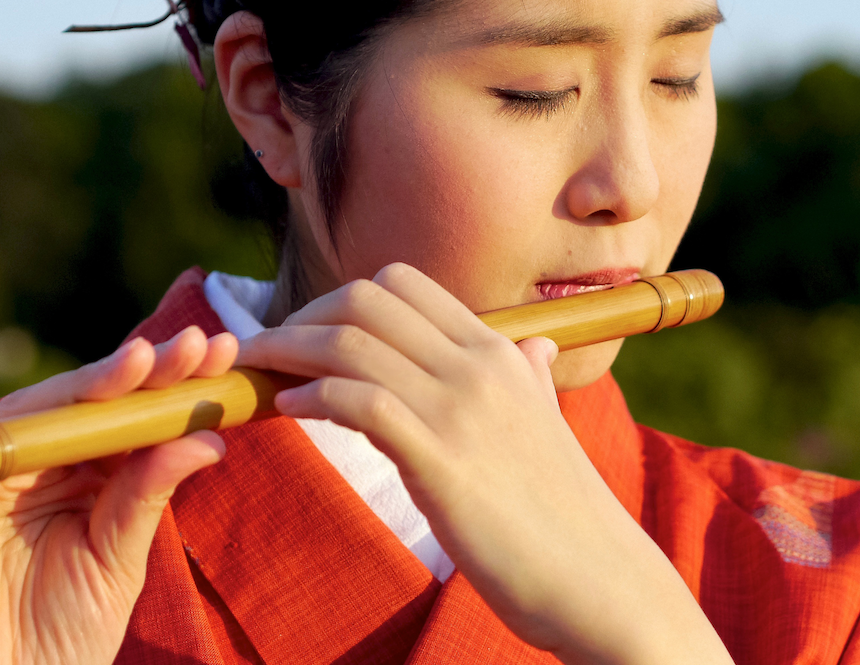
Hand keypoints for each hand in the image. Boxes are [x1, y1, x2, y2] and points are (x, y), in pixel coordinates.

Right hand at [0, 325, 237, 664]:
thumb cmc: (64, 634)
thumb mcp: (117, 559)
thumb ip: (147, 495)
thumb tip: (209, 436)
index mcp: (88, 469)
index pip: (132, 411)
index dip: (175, 379)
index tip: (224, 353)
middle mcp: (42, 459)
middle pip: (93, 398)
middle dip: (148, 369)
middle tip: (195, 346)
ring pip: (41, 409)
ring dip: (94, 381)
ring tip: (141, 360)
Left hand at [237, 263, 732, 664]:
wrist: (598, 577)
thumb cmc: (563, 503)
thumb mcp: (546, 419)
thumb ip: (530, 373)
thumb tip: (533, 345)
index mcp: (496, 348)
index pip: (403, 282)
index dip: (341, 296)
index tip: (309, 326)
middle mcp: (477, 363)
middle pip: (366, 298)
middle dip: (304, 314)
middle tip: (271, 347)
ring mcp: (460, 408)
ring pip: (352, 343)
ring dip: (290, 350)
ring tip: (260, 373)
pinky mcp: (442, 461)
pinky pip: (359, 402)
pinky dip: (312, 396)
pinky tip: (289, 411)